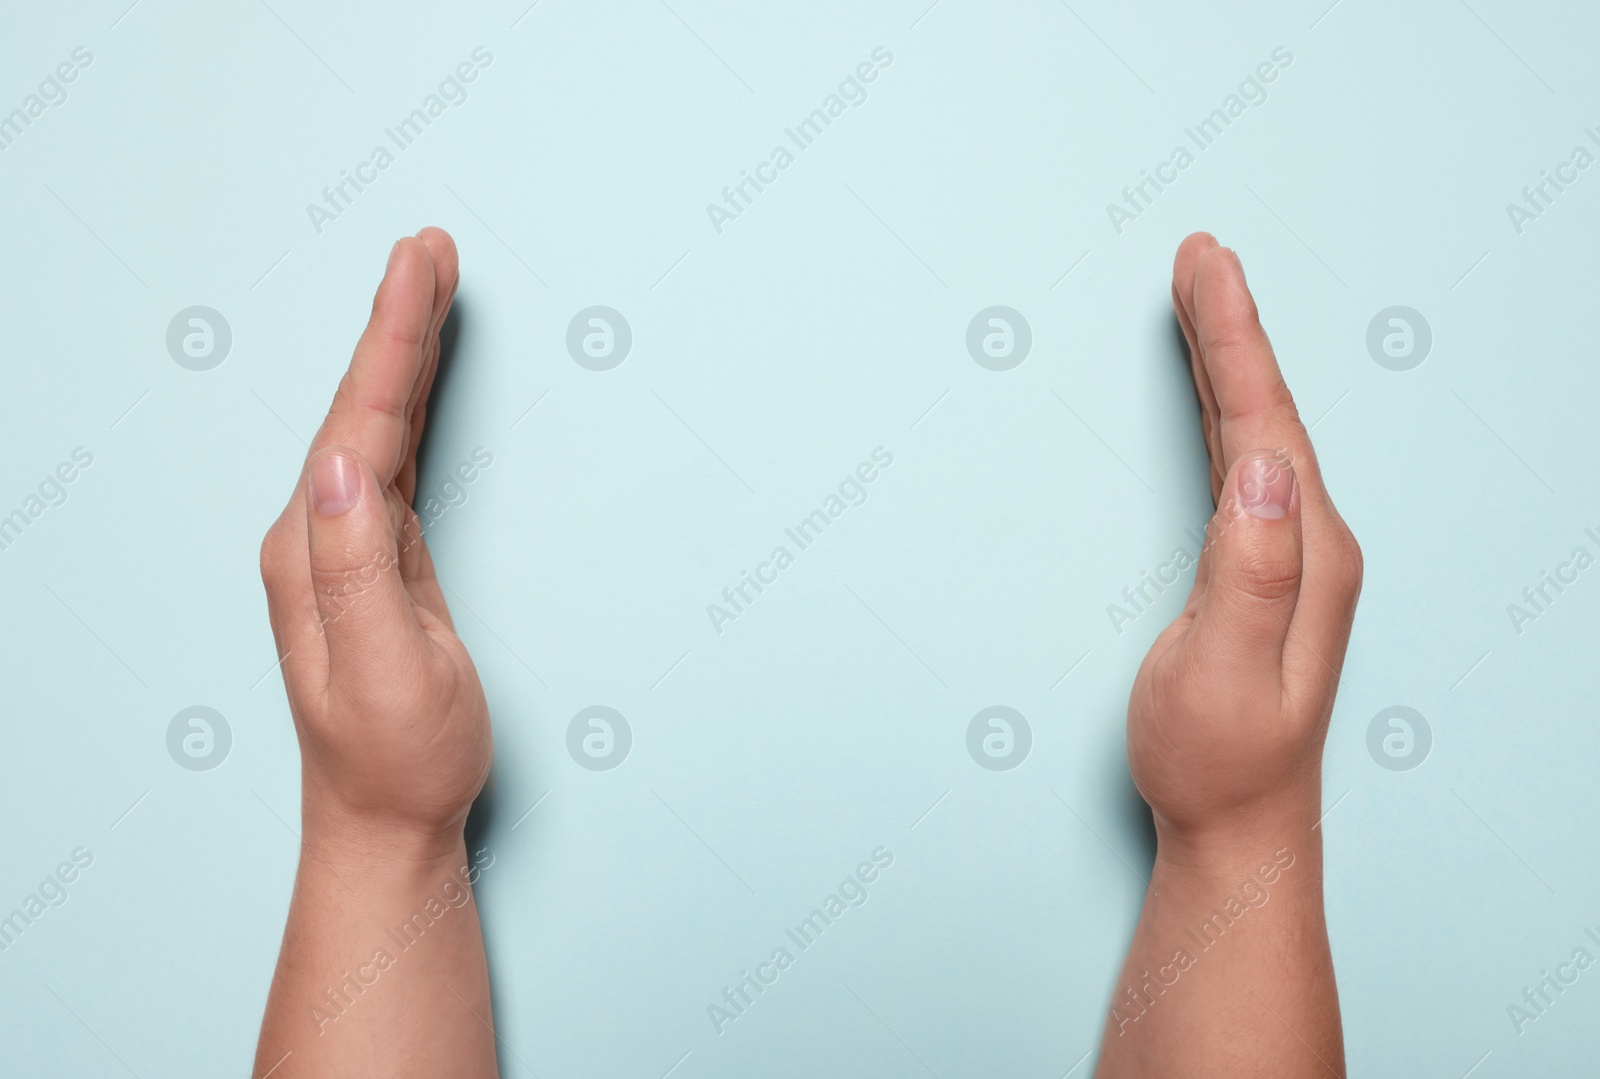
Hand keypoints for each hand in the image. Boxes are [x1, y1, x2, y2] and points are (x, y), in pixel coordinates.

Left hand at [258, 227, 488, 853]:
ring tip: (426, 283)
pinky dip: (410, 402)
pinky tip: (420, 377)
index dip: (393, 339)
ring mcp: (344, 546)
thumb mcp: (384, 670)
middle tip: (429, 246)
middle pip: (361, 404)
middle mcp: (318, 536)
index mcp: (316, 551)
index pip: (359, 421)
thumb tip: (341, 463)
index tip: (420, 265)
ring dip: (402, 349)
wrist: (387, 820)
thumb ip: (356, 566)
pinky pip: (392, 456)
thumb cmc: (396, 757)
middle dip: (397, 319)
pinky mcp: (377, 559)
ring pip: (375, 422)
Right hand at [1094, 234, 1356, 1077]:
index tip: (1206, 269)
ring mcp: (1293, 558)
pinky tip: (1217, 399)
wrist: (1237, 828)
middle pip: (1270, 410)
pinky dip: (1227, 411)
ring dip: (1232, 358)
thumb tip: (1267, 467)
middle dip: (1232, 327)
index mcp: (1306, 555)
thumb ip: (1248, 571)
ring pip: (1262, 431)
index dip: (1233, 341)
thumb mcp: (1224, 674)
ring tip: (1206, 298)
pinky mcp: (1264, 572)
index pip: (1266, 423)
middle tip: (1201, 255)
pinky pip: (1247, 464)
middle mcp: (1312, 544)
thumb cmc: (1219, 762)